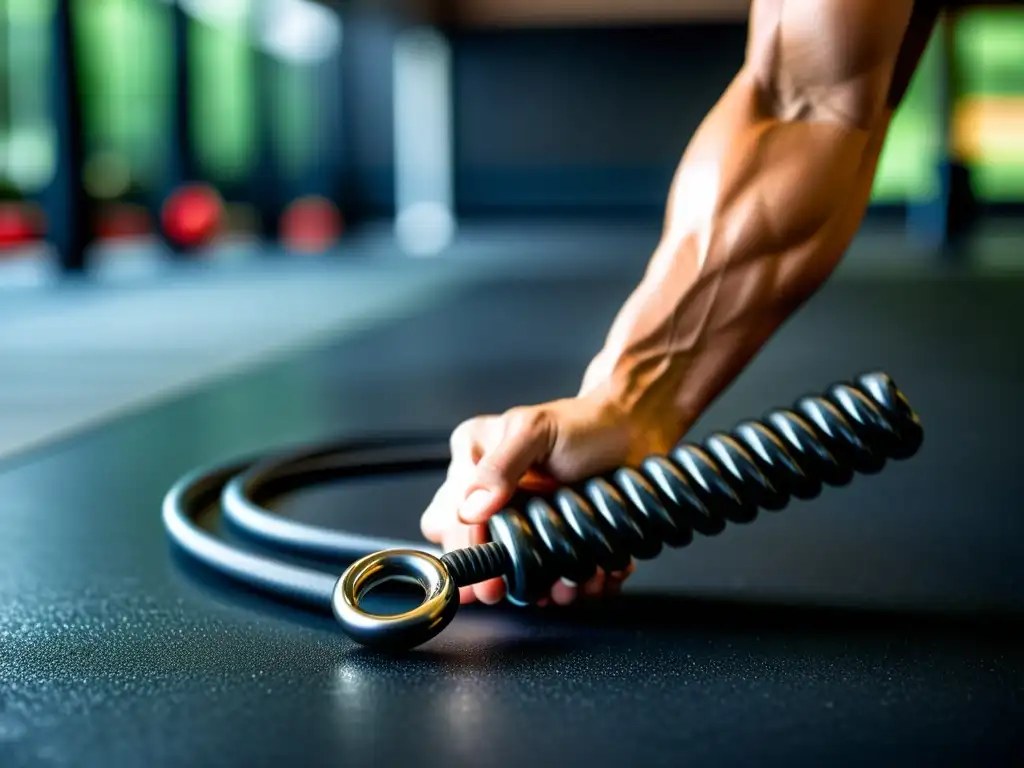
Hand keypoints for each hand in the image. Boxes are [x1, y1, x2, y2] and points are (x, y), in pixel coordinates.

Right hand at [419, 391, 678, 606]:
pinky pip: (552, 577)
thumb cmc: (585, 423)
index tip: (488, 582)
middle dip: (503, 577)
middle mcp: (489, 496)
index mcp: (472, 462)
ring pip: (513, 574)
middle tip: (526, 588)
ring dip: (542, 586)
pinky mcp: (552, 541)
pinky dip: (574, 583)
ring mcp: (521, 522)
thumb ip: (501, 465)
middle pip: (474, 554)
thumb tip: (471, 509)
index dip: (468, 554)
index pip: (449, 521)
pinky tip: (593, 573)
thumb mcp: (536, 431)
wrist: (633, 431)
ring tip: (571, 580)